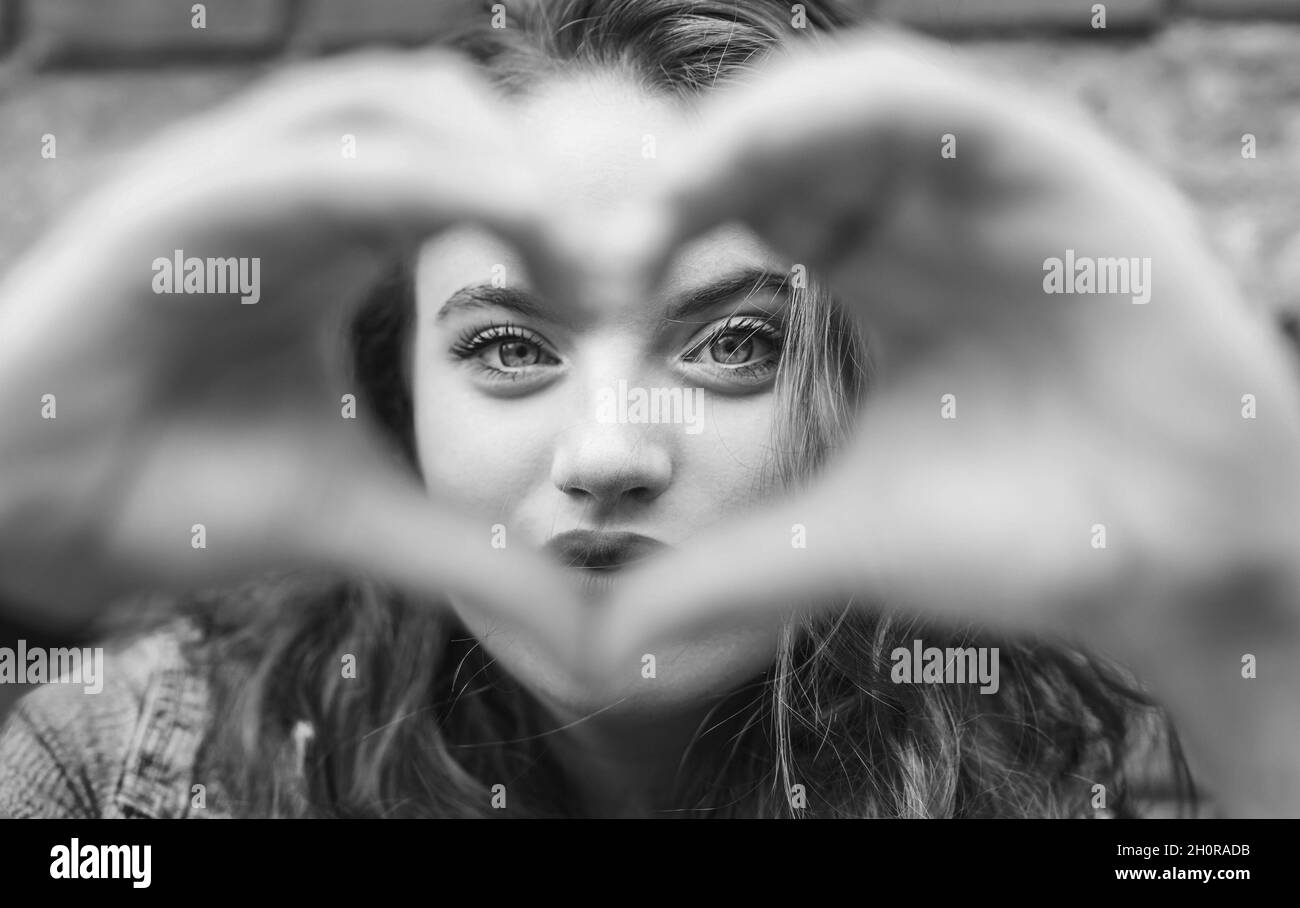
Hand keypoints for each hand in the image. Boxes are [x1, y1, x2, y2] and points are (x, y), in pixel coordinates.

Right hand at [0, 51, 586, 657]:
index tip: (635, 291)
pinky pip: (307, 159)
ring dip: (493, 153)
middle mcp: (297, 193)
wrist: (44, 517)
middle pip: (451, 119)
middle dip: (551, 172)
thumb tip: (578, 622)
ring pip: (384, 105)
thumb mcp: (358, 514)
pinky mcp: (178, 202)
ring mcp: (236, 183)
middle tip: (633, 253)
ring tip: (578, 230)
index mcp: (340, 241)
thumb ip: (466, 548)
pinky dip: (408, 171)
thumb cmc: (189, 497)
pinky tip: (493, 205)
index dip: (565, 220)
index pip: (476, 182)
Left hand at [596, 31, 1299, 813]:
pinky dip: (836, 107)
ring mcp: (987, 184)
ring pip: (845, 100)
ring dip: (741, 128)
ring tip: (664, 193)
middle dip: (682, 169)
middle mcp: (922, 212)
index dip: (658, 226)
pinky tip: (751, 153)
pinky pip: (937, 102)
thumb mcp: (841, 541)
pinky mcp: (1056, 169)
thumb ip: (724, 572)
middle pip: (777, 139)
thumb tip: (607, 639)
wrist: (1172, 563)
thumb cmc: (1021, 537)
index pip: (742, 203)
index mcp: (869, 271)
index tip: (592, 287)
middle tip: (601, 230)